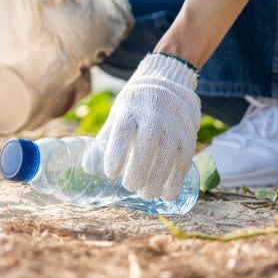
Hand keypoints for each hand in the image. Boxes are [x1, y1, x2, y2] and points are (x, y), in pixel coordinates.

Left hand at [96, 53, 200, 200]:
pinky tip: (168, 194)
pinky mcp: (189, 133)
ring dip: (158, 178)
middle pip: (148, 141)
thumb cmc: (135, 107)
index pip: (123, 128)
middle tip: (130, 187)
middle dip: (140, 168)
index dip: (117, 151)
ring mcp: (173, 123)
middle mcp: (153, 113)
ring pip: (169, 152)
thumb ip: (105, 141)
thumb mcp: (117, 115)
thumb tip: (88, 168)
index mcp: (130, 108)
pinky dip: (176, 179)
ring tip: (147, 195)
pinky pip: (185, 158)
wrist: (168, 82)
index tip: (110, 173)